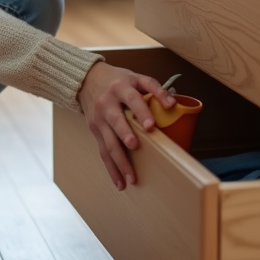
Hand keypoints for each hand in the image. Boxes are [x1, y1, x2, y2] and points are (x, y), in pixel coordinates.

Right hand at [77, 61, 176, 190]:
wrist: (87, 79)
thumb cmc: (116, 80)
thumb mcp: (135, 77)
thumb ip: (154, 87)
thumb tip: (172, 104)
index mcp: (120, 88)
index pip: (132, 99)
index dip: (142, 112)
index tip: (151, 126)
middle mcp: (106, 104)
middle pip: (116, 121)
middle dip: (125, 135)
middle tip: (135, 147)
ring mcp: (98, 119)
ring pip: (108, 142)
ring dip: (119, 161)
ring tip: (131, 177)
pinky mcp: (94, 131)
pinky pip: (103, 152)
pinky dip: (111, 168)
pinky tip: (119, 182)